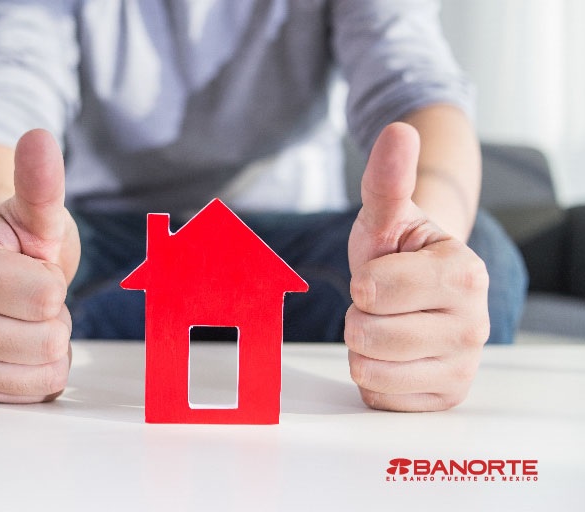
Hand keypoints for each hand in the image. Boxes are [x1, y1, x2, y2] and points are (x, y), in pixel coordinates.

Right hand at [0, 129, 80, 402]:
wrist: (4, 274)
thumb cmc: (21, 244)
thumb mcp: (36, 213)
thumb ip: (39, 183)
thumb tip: (38, 138)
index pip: (43, 296)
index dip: (53, 281)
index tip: (33, 269)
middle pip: (47, 338)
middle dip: (55, 316)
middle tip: (35, 298)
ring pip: (44, 369)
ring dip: (52, 344)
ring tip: (29, 318)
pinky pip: (35, 393)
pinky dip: (44, 371)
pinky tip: (25, 345)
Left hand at [346, 123, 488, 411]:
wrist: (417, 288)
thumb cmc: (398, 251)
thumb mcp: (387, 214)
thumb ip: (387, 178)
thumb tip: (397, 130)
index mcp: (463, 272)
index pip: (372, 291)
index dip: (362, 282)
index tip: (380, 276)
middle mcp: (474, 323)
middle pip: (368, 335)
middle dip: (359, 316)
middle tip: (381, 304)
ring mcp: (464, 364)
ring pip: (369, 369)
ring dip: (363, 347)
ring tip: (386, 325)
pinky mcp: (447, 395)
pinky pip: (379, 396)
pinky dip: (374, 377)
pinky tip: (394, 355)